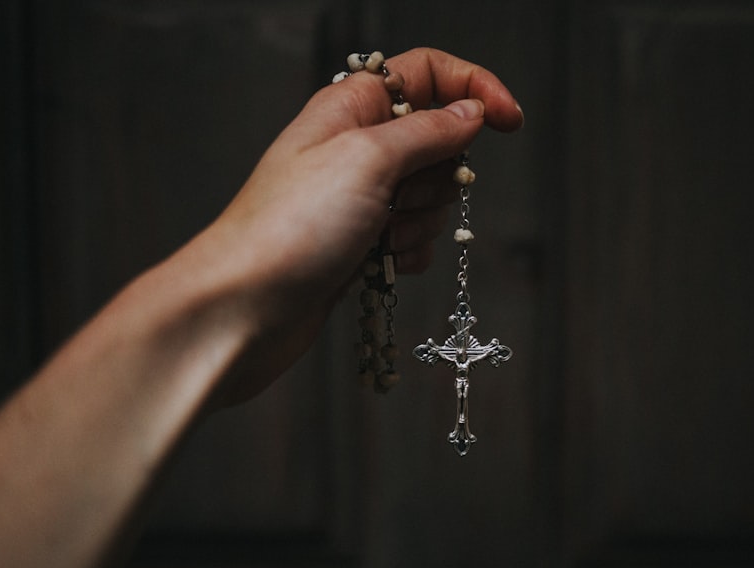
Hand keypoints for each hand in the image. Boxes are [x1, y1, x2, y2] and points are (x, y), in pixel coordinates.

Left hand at [190, 48, 523, 403]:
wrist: (244, 308)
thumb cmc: (291, 226)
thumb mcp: (369, 158)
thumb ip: (428, 131)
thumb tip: (471, 112)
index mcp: (352, 107)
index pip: (429, 74)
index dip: (474, 89)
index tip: (510, 122)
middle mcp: (355, 148)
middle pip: (439, 142)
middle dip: (438, 176)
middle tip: (400, 197)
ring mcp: (358, 199)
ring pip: (431, 198)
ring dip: (419, 223)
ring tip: (378, 236)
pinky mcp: (359, 244)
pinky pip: (414, 241)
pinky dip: (407, 254)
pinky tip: (378, 264)